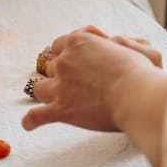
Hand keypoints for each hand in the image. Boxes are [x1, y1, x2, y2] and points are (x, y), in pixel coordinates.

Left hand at [22, 27, 161, 133]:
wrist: (137, 94)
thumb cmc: (138, 72)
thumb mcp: (123, 46)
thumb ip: (111, 45)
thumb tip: (112, 42)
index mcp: (77, 42)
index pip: (60, 45)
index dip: (67, 56)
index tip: (76, 64)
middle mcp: (64, 61)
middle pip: (52, 67)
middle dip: (61, 76)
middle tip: (77, 86)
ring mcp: (60, 85)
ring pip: (41, 88)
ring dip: (48, 94)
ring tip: (56, 101)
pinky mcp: (61, 109)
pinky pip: (37, 115)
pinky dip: (31, 121)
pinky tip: (29, 124)